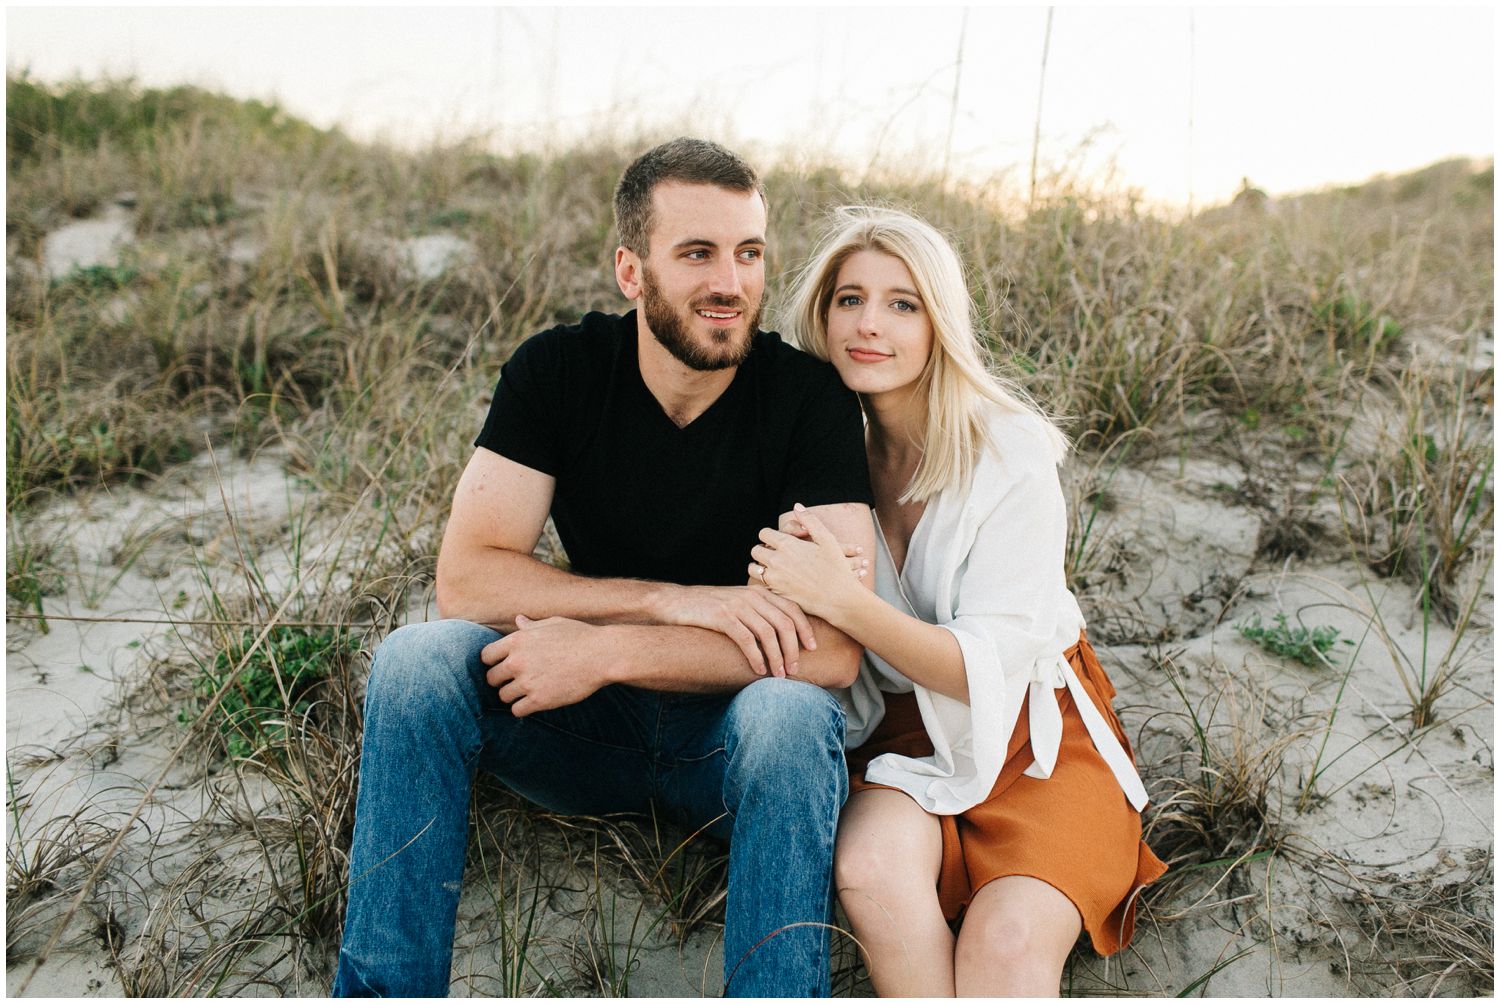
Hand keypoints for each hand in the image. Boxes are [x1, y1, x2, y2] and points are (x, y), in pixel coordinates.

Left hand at [481, 615, 610, 715]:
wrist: (603, 655)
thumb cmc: (580, 636)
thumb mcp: (553, 624)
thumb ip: (531, 626)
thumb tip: (518, 620)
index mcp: (517, 640)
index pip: (486, 656)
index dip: (493, 662)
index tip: (504, 665)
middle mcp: (517, 661)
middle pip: (491, 678)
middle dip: (501, 680)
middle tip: (515, 681)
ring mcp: (528, 682)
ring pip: (503, 696)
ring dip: (513, 695)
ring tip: (527, 692)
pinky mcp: (539, 700)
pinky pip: (517, 710)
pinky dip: (523, 708)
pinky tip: (534, 702)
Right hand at [651, 583, 815, 677]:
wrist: (674, 602)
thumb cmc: (708, 608)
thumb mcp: (737, 604)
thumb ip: (758, 613)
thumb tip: (781, 635)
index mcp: (759, 592)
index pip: (792, 608)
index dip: (806, 629)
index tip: (813, 648)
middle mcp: (751, 596)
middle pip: (784, 623)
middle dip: (794, 649)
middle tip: (795, 668)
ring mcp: (737, 605)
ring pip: (768, 633)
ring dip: (777, 657)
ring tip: (779, 675)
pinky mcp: (722, 617)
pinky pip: (747, 639)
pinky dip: (756, 657)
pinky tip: (759, 670)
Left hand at [749, 504, 865, 622]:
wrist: (839, 599)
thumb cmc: (836, 567)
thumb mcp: (827, 539)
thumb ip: (809, 520)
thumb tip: (797, 506)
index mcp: (787, 545)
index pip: (764, 534)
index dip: (770, 535)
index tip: (778, 539)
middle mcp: (777, 561)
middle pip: (755, 550)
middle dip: (763, 550)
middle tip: (773, 553)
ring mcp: (775, 579)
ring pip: (753, 569)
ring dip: (760, 566)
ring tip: (771, 567)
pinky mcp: (776, 594)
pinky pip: (760, 584)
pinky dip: (765, 581)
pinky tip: (777, 580)